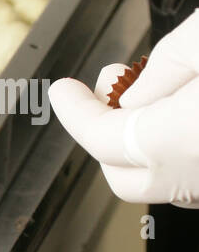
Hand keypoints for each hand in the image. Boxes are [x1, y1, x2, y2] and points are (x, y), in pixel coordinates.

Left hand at [49, 9, 198, 207]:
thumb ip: (164, 66)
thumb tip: (130, 96)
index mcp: (187, 138)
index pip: (105, 139)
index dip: (77, 114)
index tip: (64, 93)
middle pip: (128, 178)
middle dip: (107, 138)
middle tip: (110, 93)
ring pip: (167, 185)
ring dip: (145, 150)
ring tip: (155, 98)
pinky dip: (182, 158)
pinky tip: (187, 117)